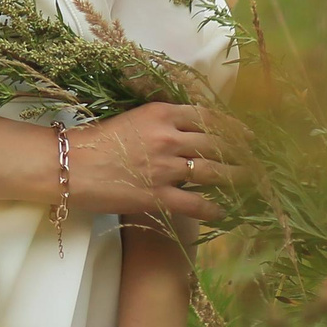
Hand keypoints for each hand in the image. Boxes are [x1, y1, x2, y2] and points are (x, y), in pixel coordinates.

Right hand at [64, 105, 247, 222]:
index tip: (248, 134)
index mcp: (161, 114)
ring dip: (236, 178)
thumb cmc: (94, 140)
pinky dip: (214, 209)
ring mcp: (166, 169)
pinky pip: (197, 204)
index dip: (234, 127)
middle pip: (217, 144)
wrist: (69, 165)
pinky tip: (224, 212)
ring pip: (214, 173)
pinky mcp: (159, 197)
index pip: (208, 117)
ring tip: (249, 182)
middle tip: (256, 160)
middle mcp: (169, 138)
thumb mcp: (131, 118)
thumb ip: (160, 121)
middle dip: (241, 153)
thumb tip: (186, 128)